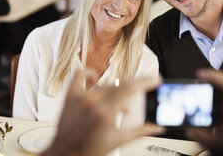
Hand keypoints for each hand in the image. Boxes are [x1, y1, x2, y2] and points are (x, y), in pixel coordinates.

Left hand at [42, 68, 164, 155]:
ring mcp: (80, 96)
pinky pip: (79, 75)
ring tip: (114, 105)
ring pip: (103, 85)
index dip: (145, 82)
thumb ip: (140, 131)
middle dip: (129, 95)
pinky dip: (88, 74)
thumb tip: (156, 127)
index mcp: (105, 112)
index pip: (129, 89)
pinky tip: (94, 79)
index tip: (155, 79)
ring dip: (113, 93)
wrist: (65, 153)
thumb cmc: (88, 149)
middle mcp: (92, 101)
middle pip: (118, 87)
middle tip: (128, 108)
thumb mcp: (118, 141)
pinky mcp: (70, 95)